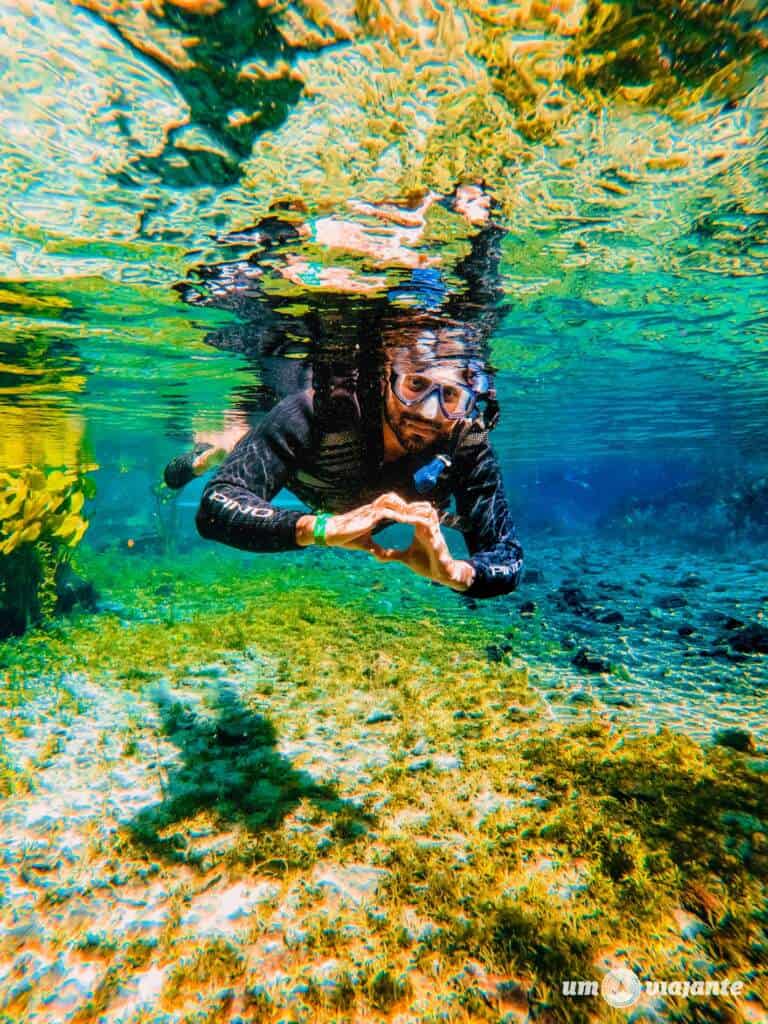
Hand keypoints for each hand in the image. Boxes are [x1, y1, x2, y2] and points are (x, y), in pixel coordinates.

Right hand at [297, 492, 421, 550]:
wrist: (331, 533)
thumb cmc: (344, 537)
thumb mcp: (364, 544)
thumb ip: (375, 547)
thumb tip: (382, 554)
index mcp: (375, 513)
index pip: (395, 508)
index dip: (408, 511)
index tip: (421, 517)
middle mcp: (375, 508)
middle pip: (399, 502)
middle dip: (413, 506)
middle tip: (427, 511)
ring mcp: (373, 510)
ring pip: (397, 504)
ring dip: (410, 509)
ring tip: (422, 515)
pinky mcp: (371, 515)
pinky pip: (390, 512)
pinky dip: (401, 516)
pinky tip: (411, 521)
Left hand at [367, 499, 474, 590]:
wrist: (441, 574)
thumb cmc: (426, 564)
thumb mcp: (405, 558)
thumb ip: (392, 554)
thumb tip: (376, 555)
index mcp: (420, 529)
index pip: (412, 512)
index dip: (400, 509)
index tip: (385, 509)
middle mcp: (428, 528)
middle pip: (421, 506)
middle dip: (406, 505)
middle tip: (391, 507)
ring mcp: (434, 532)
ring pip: (428, 511)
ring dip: (414, 510)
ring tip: (399, 512)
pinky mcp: (438, 539)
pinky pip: (430, 525)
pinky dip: (418, 521)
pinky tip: (407, 521)